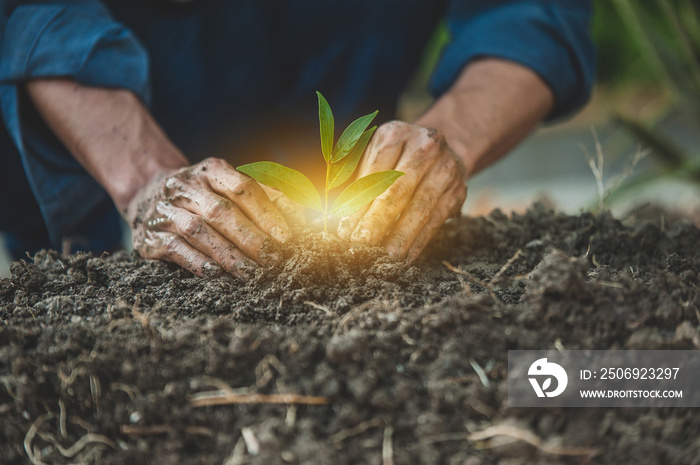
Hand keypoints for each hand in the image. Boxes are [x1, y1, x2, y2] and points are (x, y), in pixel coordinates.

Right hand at [127, 158, 289, 277]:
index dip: (266, 213)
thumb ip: (269, 199)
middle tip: (273, 260)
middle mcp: (185, 186)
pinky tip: (218, 274)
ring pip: (199, 232)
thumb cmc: (205, 195)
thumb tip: (308, 217)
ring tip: (252, 273)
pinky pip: (176, 250)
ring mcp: (165, 210)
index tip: (286, 237)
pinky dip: (198, 263)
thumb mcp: (231, 187)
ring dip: (228, 255)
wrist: (147, 193)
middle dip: (251, 238)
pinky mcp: (150, 236)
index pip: (242, 188)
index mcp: (211, 170)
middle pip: (221, 211)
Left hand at [337, 121, 466, 261]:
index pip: (373, 174)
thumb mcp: (375, 152)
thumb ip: (355, 177)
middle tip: (361, 243)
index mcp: (396, 135)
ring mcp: (445, 169)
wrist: (445, 146)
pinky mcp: (457, 191)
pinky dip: (420, 241)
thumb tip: (333, 212)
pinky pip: (436, 220)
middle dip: (378, 220)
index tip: (344, 229)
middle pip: (398, 190)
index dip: (358, 204)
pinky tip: (406, 257)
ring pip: (420, 208)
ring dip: (402, 235)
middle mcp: (425, 147)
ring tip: (386, 256)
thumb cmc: (396, 155)